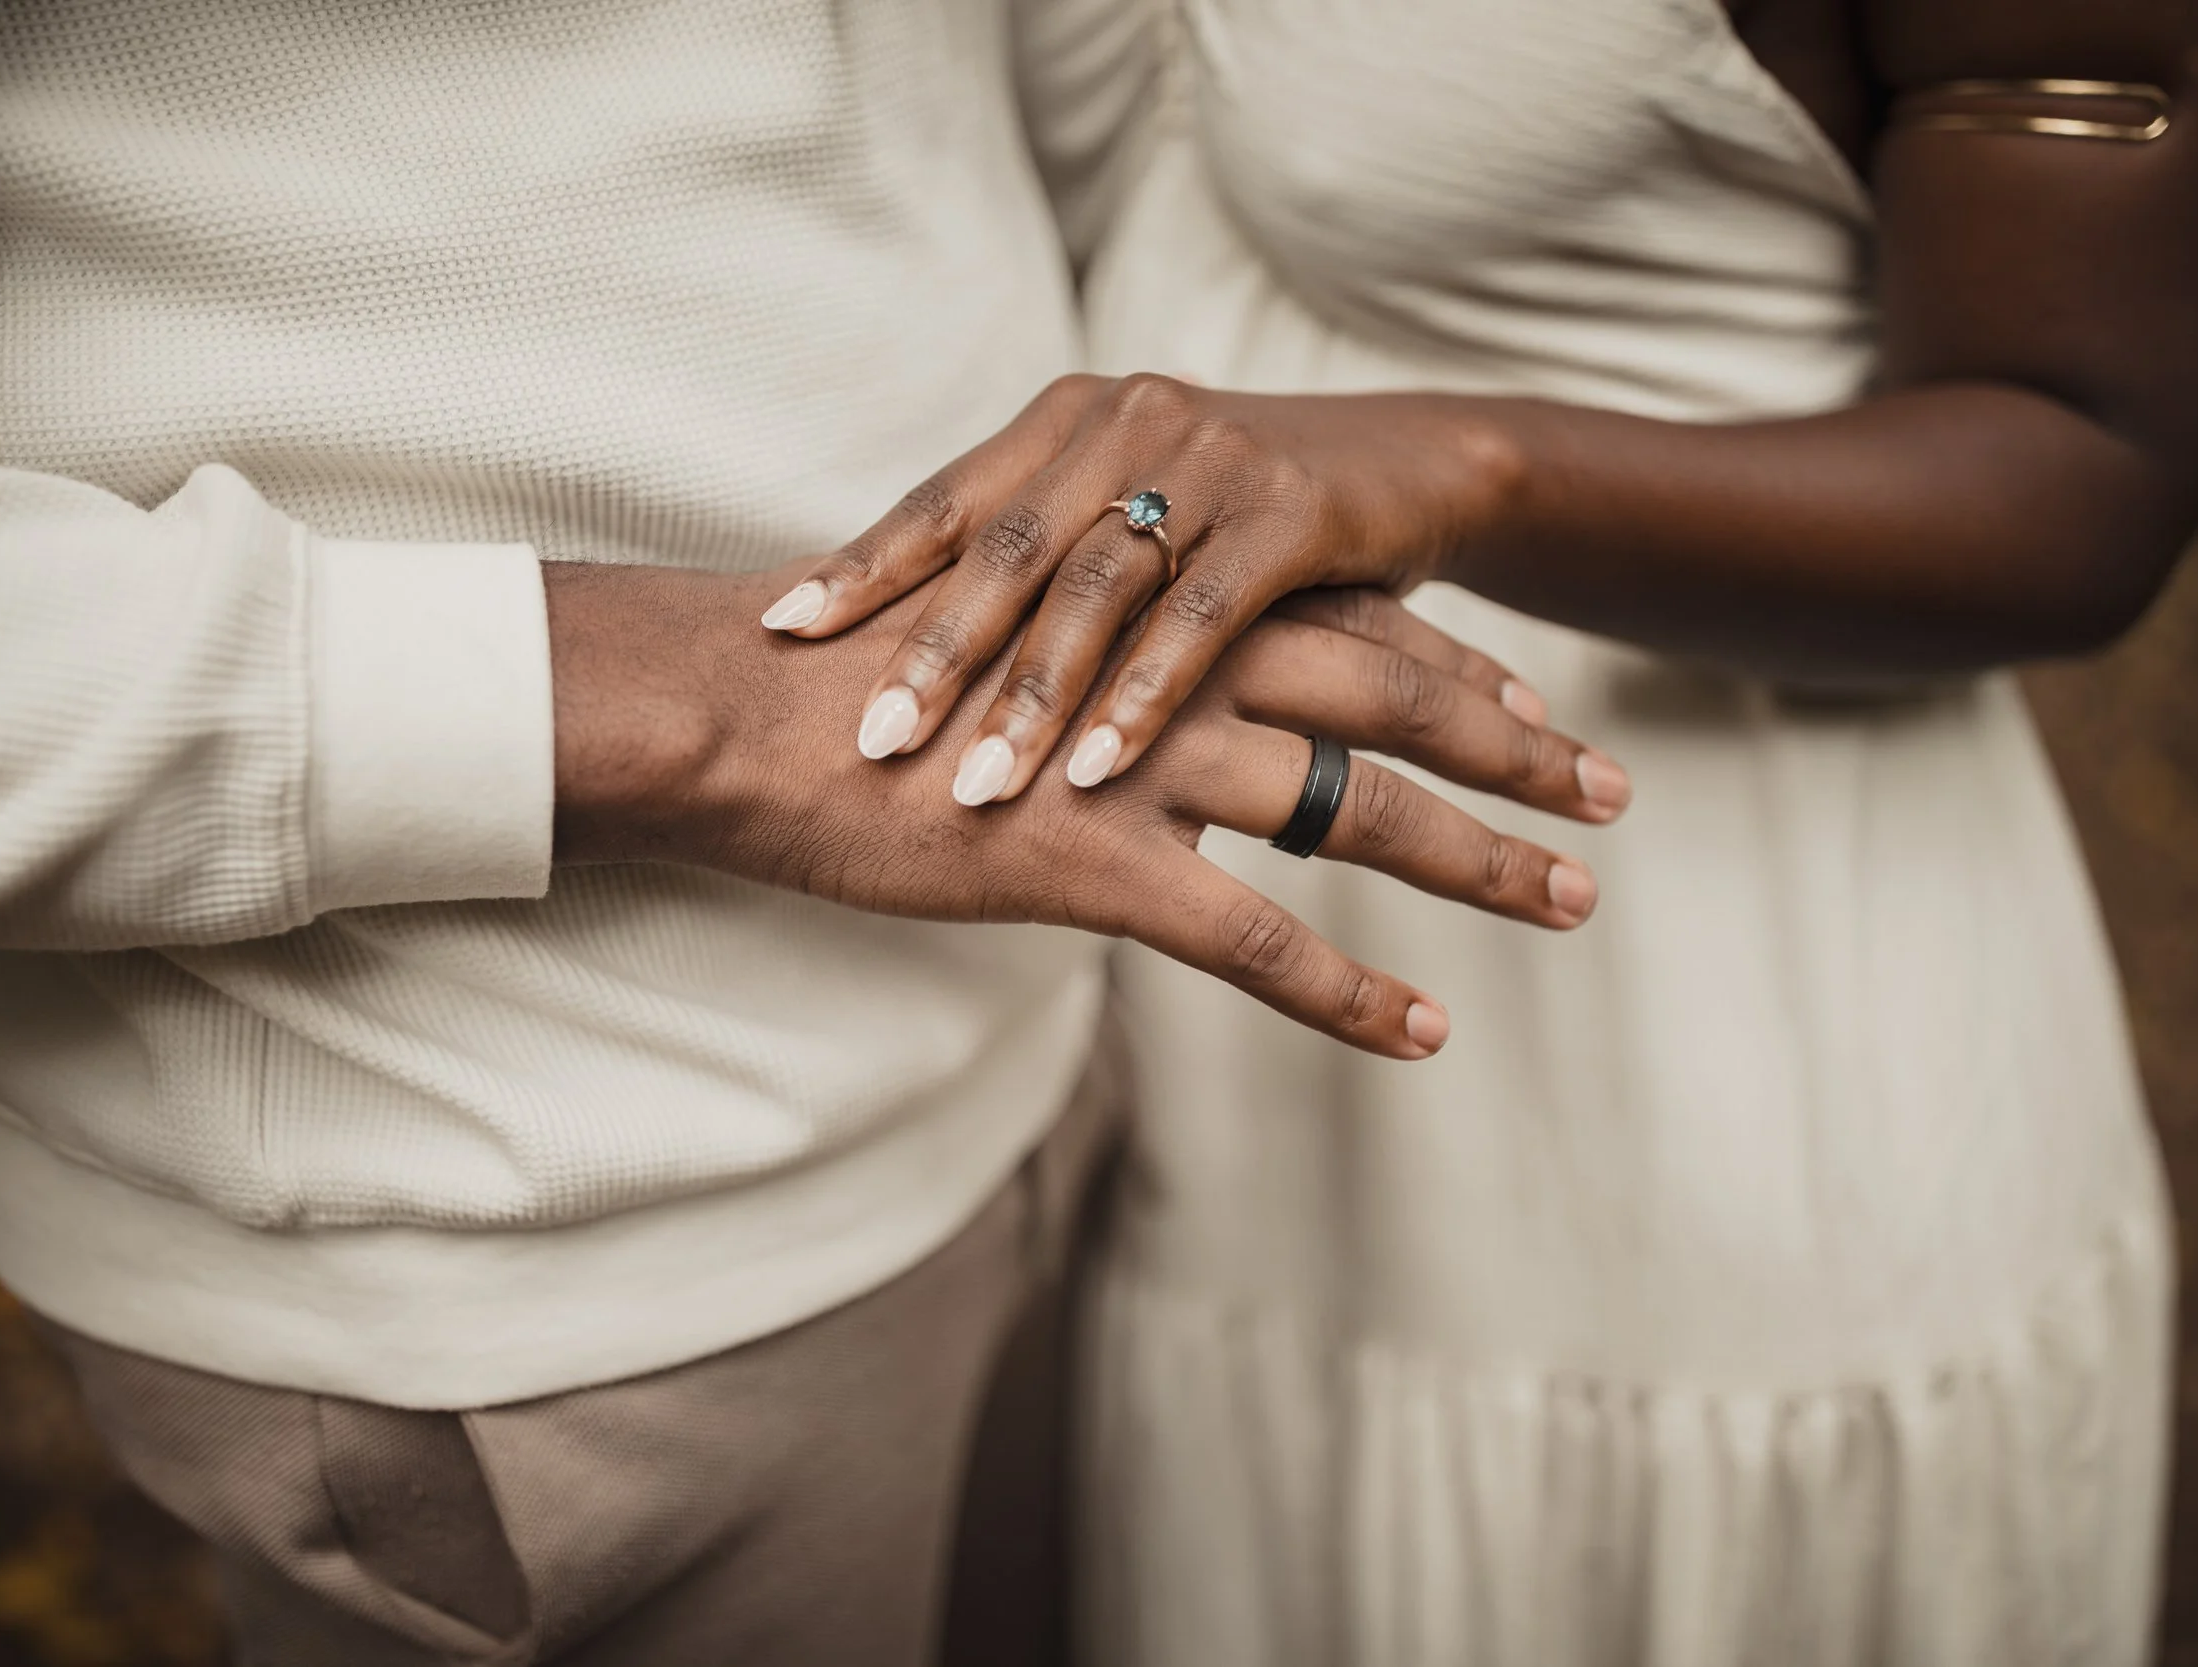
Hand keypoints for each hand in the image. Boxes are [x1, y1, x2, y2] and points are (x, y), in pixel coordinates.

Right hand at [547, 559, 1609, 1058]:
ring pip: (1353, 808)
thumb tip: (1129, 680)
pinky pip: (1254, 939)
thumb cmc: (848, 677)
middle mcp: (1170, 670)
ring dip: (1476, 857)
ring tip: (1572, 902)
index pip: (1340, 624)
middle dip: (1512, 745)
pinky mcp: (1088, 860)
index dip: (1451, 668)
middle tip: (1611, 791)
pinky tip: (1427, 1033)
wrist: (733, 710)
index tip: (1534, 706)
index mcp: (1152, 610)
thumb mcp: (991, 632)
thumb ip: (1085, 648)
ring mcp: (1137, 762)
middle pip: (1387, 696)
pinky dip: (1349, 992)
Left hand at [753, 374, 1627, 814]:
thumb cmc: (1247, 517)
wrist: (1419, 470)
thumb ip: (1039, 559)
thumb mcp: (1135, 519)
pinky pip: (1202, 617)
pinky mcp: (1294, 508)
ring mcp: (1210, 457)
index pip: (944, 502)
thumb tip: (902, 647)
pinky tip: (1098, 768)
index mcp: (1065, 423)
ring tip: (977, 787)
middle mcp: (1126, 421)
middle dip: (933, 653)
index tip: (778, 631)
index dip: (861, 566)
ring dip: (1033, 696)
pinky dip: (1146, 697)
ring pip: (1097, 588)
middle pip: (1005, 548)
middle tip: (868, 739)